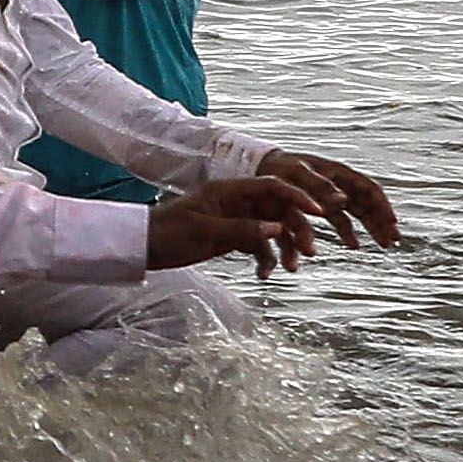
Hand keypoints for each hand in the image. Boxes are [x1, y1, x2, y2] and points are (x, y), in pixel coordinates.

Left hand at [146, 175, 327, 275]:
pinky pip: (258, 246)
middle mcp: (237, 203)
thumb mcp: (203, 230)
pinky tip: (264, 275)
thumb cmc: (167, 231)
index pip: (271, 186)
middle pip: (278, 210)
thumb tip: (277, 229)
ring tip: (291, 269)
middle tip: (309, 251)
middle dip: (297, 229)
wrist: (143, 247)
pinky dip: (265, 259)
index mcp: (228, 190)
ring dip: (285, 248)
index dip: (297, 196)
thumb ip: (240, 229)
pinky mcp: (232, 238)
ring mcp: (236, 220)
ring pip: (272, 230)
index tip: (320, 211)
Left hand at [233, 142, 400, 247]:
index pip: (368, 188)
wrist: (257, 169)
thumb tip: (342, 201)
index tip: (393, 223)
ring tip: (383, 246)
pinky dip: (348, 232)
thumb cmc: (277, 167)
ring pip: (356, 212)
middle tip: (393, 241)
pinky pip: (339, 220)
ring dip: (370, 228)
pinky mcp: (319, 206)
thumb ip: (318, 187)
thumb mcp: (296, 174)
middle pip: (367, 202)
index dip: (382, 205)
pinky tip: (354, 245)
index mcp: (336, 172)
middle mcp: (338, 183)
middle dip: (381, 221)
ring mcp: (330, 195)